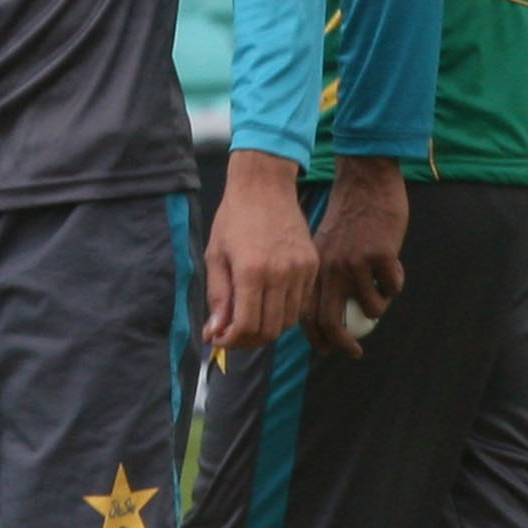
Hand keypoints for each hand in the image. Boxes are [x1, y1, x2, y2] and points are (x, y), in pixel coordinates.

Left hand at [202, 149, 318, 356]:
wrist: (265, 186)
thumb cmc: (234, 219)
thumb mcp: (216, 257)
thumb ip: (218, 298)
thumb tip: (215, 332)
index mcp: (252, 272)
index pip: (247, 326)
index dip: (232, 341)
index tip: (219, 339)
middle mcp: (281, 274)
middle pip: (270, 330)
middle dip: (248, 341)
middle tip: (232, 335)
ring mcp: (301, 271)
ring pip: (288, 321)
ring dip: (267, 329)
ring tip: (249, 321)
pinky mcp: (313, 266)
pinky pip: (301, 303)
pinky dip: (284, 312)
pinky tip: (267, 303)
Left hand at [307, 160, 409, 361]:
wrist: (365, 184)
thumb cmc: (346, 216)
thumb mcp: (323, 245)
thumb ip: (322, 276)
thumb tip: (323, 314)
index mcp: (314, 267)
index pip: (307, 313)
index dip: (315, 337)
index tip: (327, 349)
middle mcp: (330, 268)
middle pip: (331, 321)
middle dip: (343, 344)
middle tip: (355, 352)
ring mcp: (355, 262)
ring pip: (371, 307)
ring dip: (379, 307)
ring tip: (383, 293)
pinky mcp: (380, 255)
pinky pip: (392, 287)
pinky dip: (395, 285)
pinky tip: (394, 270)